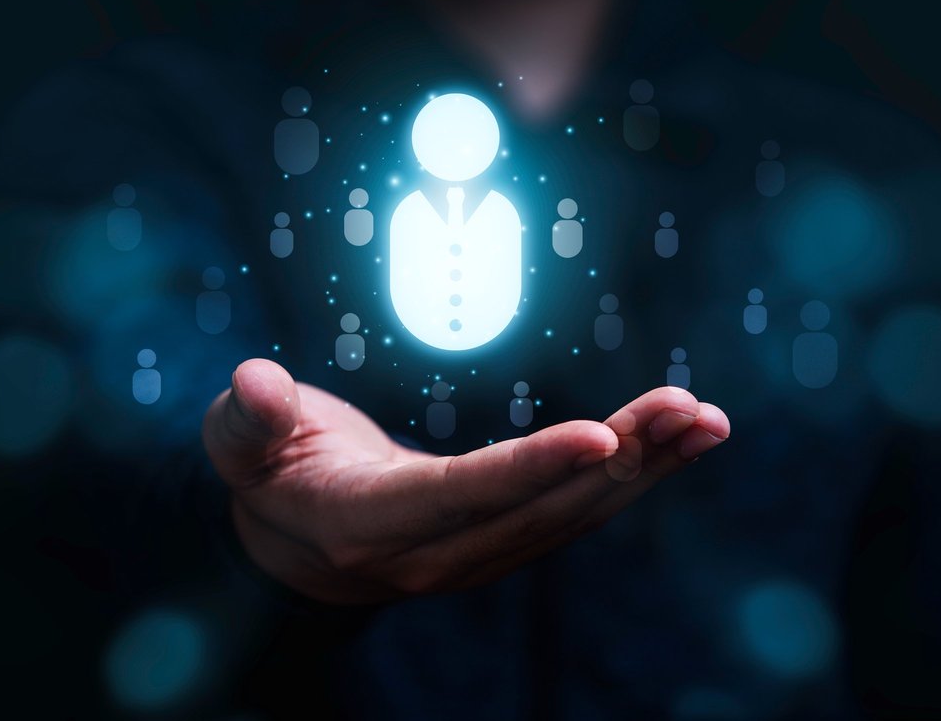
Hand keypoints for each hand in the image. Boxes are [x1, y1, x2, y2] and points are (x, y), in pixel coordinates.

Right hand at [201, 359, 729, 604]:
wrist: (285, 544)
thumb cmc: (262, 470)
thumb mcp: (237, 440)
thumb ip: (246, 415)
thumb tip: (257, 381)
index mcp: (361, 524)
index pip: (456, 497)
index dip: (528, 469)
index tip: (601, 435)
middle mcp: (427, 555)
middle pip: (535, 511)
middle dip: (618, 460)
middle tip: (686, 407)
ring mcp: (469, 558)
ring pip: (568, 516)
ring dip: (643, 469)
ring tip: (704, 419)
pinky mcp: (498, 545)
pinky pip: (572, 513)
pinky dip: (631, 478)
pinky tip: (678, 441)